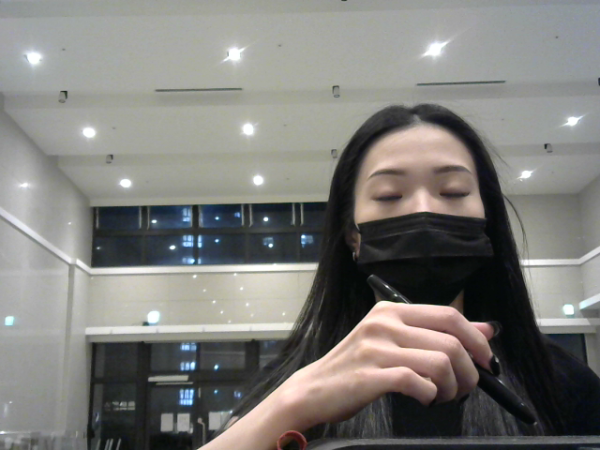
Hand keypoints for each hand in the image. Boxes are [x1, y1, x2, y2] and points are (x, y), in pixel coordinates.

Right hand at [275, 301, 495, 430]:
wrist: (314, 389)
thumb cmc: (357, 365)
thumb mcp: (394, 340)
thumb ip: (437, 333)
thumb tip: (488, 330)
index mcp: (391, 309)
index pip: (449, 315)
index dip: (477, 339)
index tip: (487, 361)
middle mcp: (384, 322)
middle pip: (450, 342)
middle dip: (470, 372)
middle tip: (466, 388)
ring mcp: (375, 348)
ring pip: (440, 364)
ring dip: (453, 388)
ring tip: (443, 396)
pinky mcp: (369, 375)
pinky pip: (418, 384)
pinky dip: (430, 396)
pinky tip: (424, 399)